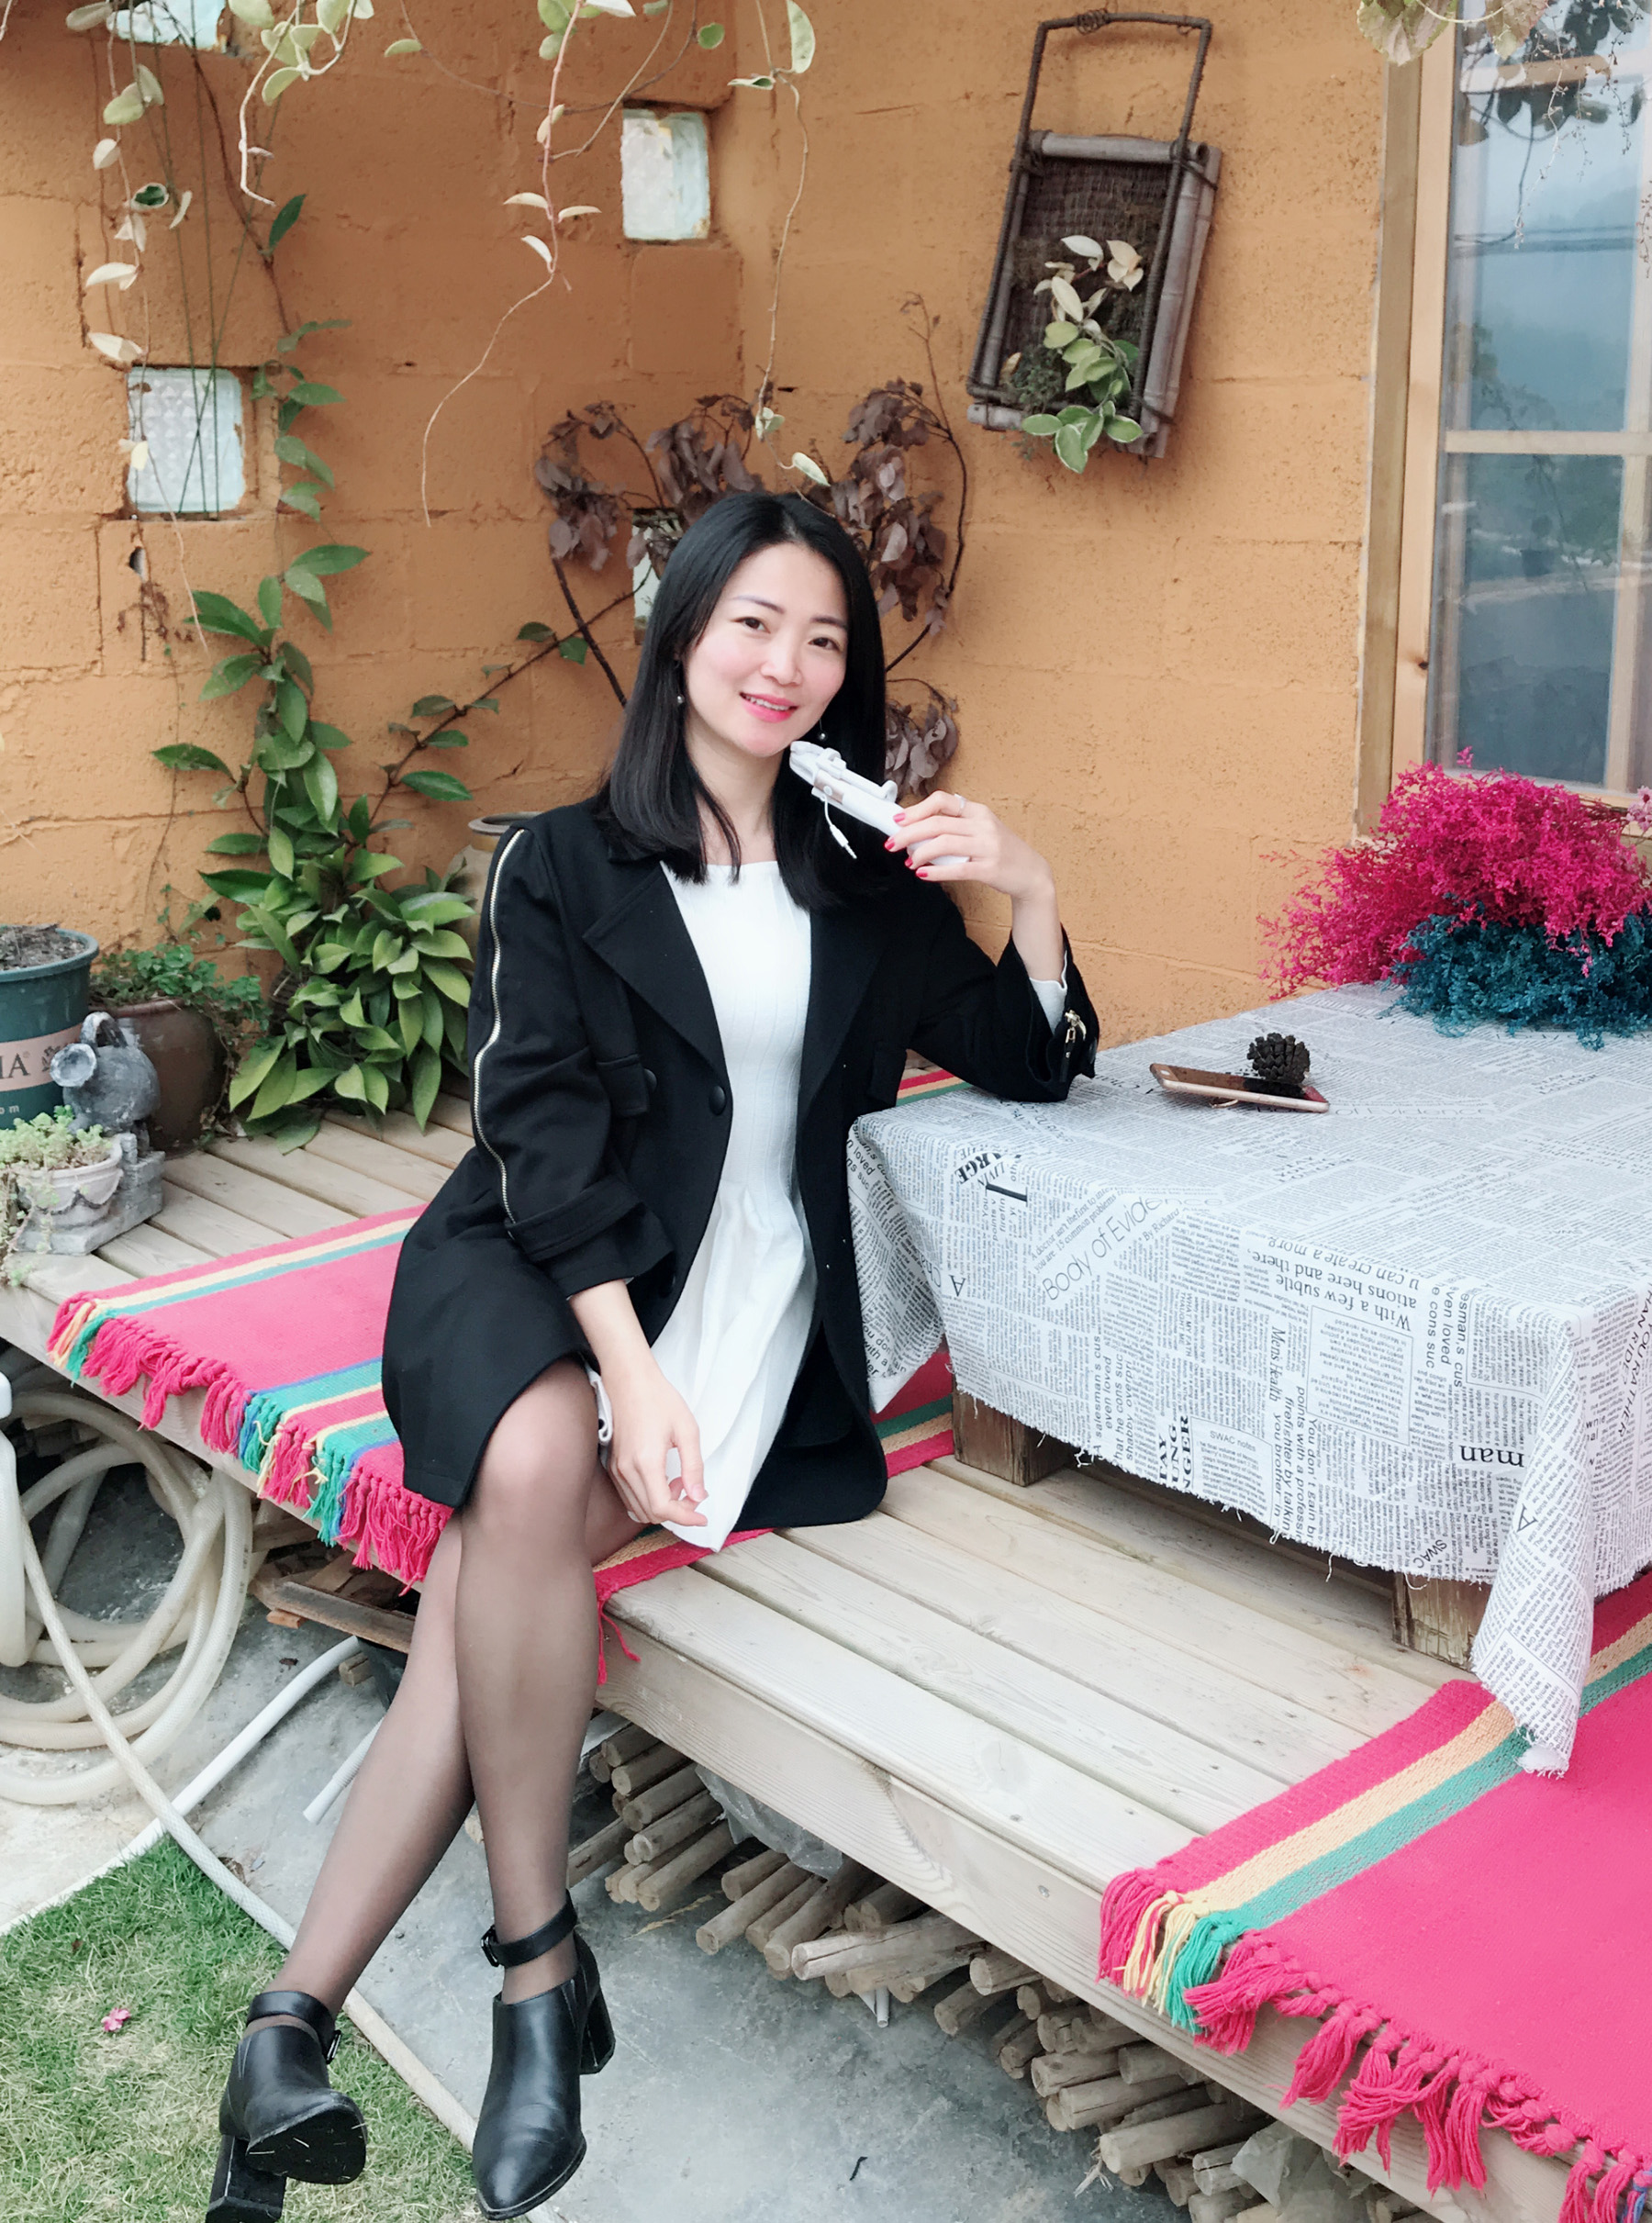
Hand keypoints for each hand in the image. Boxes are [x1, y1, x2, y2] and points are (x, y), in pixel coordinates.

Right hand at [603, 1357, 707, 1528]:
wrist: (630, 1381)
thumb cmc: (659, 1400)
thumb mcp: (687, 1431)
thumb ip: (694, 1467)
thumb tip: (698, 1497)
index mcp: (646, 1462)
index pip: (663, 1508)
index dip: (686, 1518)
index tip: (702, 1517)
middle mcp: (627, 1470)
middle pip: (651, 1513)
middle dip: (677, 1512)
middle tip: (694, 1493)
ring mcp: (617, 1470)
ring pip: (639, 1509)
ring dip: (663, 1506)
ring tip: (680, 1483)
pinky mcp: (613, 1467)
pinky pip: (630, 1497)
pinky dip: (650, 1498)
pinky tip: (664, 1479)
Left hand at [886, 791, 1054, 904]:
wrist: (1032, 873)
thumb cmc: (1001, 851)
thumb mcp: (981, 830)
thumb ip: (955, 827)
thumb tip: (917, 832)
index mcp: (978, 812)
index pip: (942, 801)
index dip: (917, 809)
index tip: (898, 820)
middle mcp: (983, 825)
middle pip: (937, 823)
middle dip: (909, 833)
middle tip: (892, 843)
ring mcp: (988, 846)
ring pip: (944, 843)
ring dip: (920, 853)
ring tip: (909, 861)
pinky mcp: (989, 869)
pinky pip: (957, 869)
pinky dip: (936, 871)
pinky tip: (923, 874)